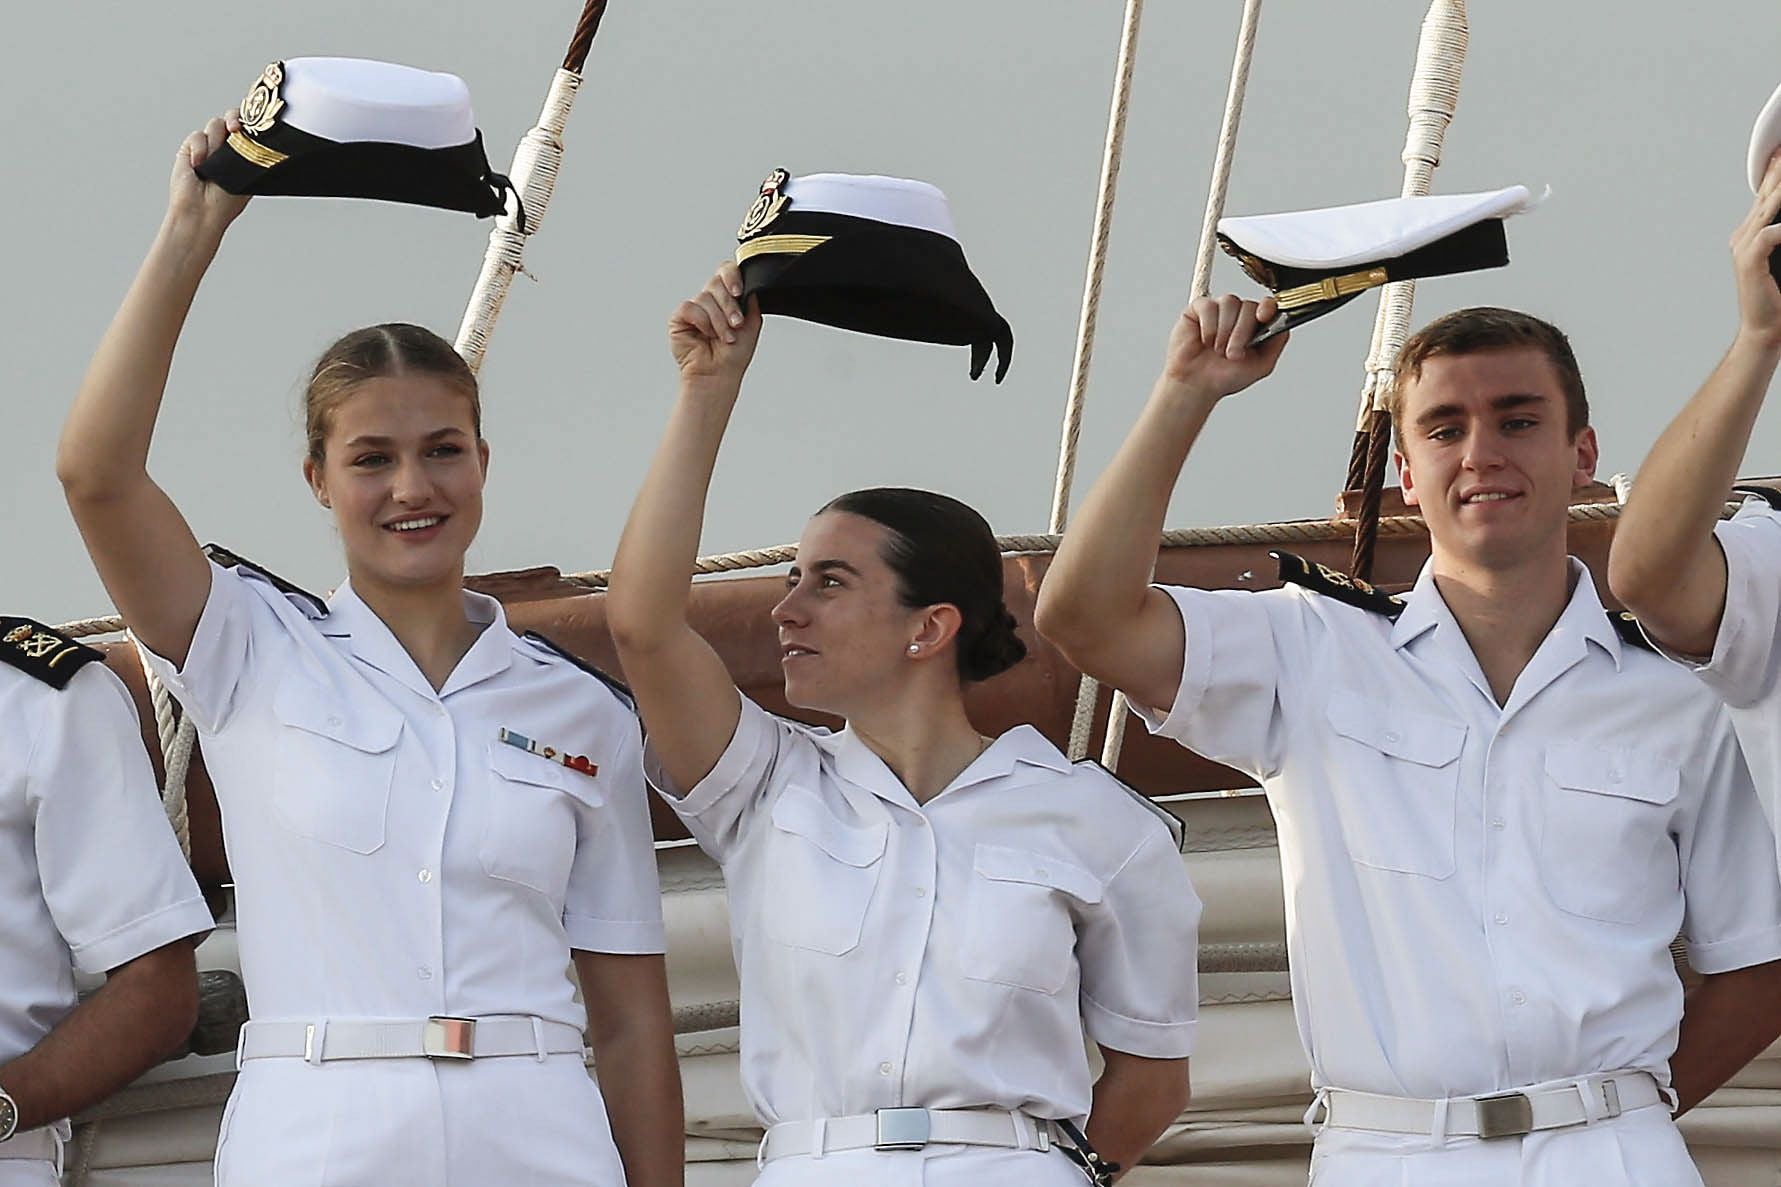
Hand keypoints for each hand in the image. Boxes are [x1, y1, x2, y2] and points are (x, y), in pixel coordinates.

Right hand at [167, 112, 249, 234]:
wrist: (202, 211)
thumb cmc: (226, 201)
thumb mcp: (248, 176)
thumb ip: (254, 155)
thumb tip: (268, 141)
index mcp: (245, 153)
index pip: (251, 127)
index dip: (252, 119)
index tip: (255, 123)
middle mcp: (227, 147)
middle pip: (232, 118)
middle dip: (235, 118)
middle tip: (236, 129)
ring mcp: (209, 146)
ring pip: (216, 124)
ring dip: (216, 142)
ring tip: (214, 165)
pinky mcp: (191, 147)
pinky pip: (198, 136)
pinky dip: (200, 150)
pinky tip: (199, 166)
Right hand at [668, 260, 761, 383]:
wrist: (719, 374)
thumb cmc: (733, 355)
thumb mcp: (752, 324)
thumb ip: (752, 301)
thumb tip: (750, 285)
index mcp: (726, 298)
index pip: (726, 272)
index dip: (732, 277)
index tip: (739, 292)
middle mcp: (709, 300)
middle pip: (716, 282)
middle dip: (729, 306)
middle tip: (736, 325)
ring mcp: (694, 308)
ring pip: (705, 297)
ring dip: (718, 320)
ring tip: (724, 337)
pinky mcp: (679, 317)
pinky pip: (690, 308)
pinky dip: (702, 322)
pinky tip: (705, 335)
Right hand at [1160, 295, 1287, 399]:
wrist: (1196, 386)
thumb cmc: (1225, 377)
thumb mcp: (1262, 365)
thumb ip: (1277, 342)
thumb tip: (1284, 323)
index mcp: (1255, 325)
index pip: (1267, 305)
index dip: (1267, 307)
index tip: (1263, 316)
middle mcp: (1238, 314)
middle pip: (1248, 306)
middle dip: (1242, 332)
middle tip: (1232, 354)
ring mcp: (1219, 310)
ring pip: (1229, 303)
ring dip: (1224, 330)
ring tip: (1218, 349)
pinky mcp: (1199, 309)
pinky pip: (1208, 306)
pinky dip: (1209, 326)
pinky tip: (1205, 340)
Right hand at [1731, 150, 1780, 350]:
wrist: (1766, 330)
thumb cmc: (1779, 298)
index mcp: (1750, 234)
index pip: (1764, 195)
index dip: (1772, 172)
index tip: (1780, 151)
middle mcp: (1743, 236)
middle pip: (1765, 195)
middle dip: (1777, 171)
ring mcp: (1743, 247)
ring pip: (1768, 208)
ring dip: (1780, 188)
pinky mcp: (1749, 260)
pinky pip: (1771, 234)